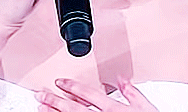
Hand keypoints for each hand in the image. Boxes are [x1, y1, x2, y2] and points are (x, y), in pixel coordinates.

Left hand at [35, 77, 158, 111]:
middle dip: (56, 100)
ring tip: (41, 108)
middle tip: (41, 94)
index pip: (89, 94)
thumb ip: (133, 93)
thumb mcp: (146, 108)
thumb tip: (122, 78)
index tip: (59, 82)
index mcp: (115, 109)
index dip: (72, 86)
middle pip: (75, 109)